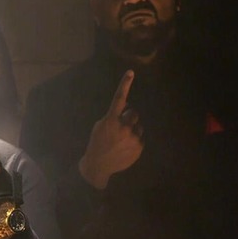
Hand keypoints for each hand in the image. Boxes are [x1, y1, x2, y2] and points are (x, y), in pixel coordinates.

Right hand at [78, 70, 142, 188]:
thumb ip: (113, 117)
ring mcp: (133, 138)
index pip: (119, 99)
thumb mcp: (100, 127)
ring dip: (132, 129)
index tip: (131, 72)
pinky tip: (124, 148)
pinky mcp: (139, 147)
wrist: (98, 165)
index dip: (124, 85)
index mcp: (111, 120)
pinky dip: (134, 140)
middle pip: (134, 113)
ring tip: (121, 140)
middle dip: (128, 117)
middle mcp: (124, 127)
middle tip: (120, 127)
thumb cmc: (97, 143)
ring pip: (139, 126)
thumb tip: (128, 109)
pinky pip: (140, 138)